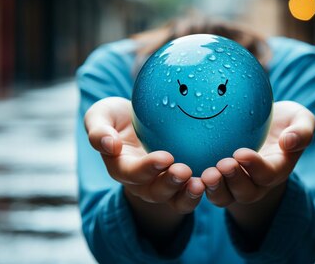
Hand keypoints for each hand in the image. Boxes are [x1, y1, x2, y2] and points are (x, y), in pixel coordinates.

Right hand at [84, 97, 204, 213]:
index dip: (148, 169)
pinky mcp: (182, 182)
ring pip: (175, 199)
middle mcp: (142, 182)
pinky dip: (204, 189)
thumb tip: (109, 145)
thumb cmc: (117, 116)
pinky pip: (192, 193)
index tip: (165, 157)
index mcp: (121, 167)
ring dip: (188, 195)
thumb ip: (98, 130)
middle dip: (169, 184)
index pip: (132, 173)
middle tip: (184, 171)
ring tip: (201, 183)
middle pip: (155, 192)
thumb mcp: (101, 115)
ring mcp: (163, 184)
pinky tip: (216, 177)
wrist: (140, 116)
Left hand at [200, 100, 314, 206]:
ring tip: (205, 174)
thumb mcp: (300, 118)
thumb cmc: (282, 120)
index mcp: (277, 169)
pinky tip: (183, 170)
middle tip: (222, 164)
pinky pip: (205, 189)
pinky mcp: (216, 180)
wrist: (262, 124)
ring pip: (224, 197)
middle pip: (246, 193)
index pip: (267, 174)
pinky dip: (195, 185)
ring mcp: (235, 184)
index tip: (241, 152)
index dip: (255, 168)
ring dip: (215, 188)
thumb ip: (302, 130)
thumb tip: (288, 142)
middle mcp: (256, 183)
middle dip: (234, 181)